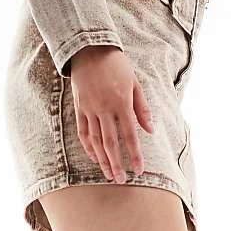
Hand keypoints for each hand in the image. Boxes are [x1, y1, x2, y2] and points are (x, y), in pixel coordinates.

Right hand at [68, 45, 153, 182]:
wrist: (89, 49)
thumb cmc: (117, 65)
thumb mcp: (135, 83)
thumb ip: (142, 108)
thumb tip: (150, 130)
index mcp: (122, 102)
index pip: (130, 135)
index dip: (134, 154)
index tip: (139, 170)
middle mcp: (105, 108)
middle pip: (111, 143)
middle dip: (117, 163)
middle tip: (121, 180)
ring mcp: (90, 109)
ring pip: (96, 141)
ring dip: (102, 160)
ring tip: (109, 175)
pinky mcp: (79, 108)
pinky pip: (83, 132)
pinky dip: (88, 147)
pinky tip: (95, 158)